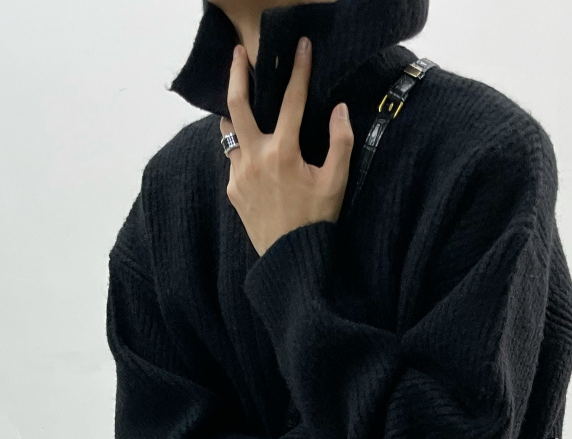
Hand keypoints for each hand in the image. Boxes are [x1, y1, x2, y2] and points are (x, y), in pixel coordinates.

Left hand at [220, 37, 354, 255]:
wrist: (290, 259)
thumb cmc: (317, 221)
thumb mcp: (336, 182)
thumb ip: (341, 143)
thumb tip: (340, 110)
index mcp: (284, 153)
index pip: (291, 101)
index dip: (299, 70)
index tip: (301, 47)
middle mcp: (256, 159)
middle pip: (237, 104)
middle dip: (238, 73)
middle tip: (240, 54)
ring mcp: (239, 174)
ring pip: (229, 132)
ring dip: (236, 114)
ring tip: (244, 104)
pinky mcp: (232, 189)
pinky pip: (234, 159)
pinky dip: (243, 150)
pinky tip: (256, 152)